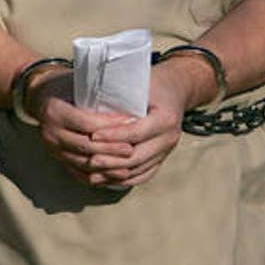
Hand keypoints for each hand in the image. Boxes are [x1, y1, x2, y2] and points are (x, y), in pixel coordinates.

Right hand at [26, 71, 135, 183]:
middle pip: (87, 147)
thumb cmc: (66, 86)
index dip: (111, 126)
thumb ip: (97, 94)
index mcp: (55, 112)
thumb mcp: (78, 84)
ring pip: (84, 164)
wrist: (41, 97)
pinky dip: (100, 176)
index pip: (88, 123)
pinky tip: (116, 174)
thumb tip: (129, 104)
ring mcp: (53, 149)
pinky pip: (80, 173)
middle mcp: (50, 133)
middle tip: (134, 147)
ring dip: (108, 166)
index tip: (132, 123)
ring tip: (129, 163)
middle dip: (112, 149)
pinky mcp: (58, 160)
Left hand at [83, 58, 200, 186]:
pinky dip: (123, 180)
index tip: (92, 136)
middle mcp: (170, 137)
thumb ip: (122, 96)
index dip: (113, 136)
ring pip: (139, 171)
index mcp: (166, 118)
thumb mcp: (140, 83)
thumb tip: (92, 107)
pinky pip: (143, 176)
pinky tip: (106, 179)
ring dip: (114, 174)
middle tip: (89, 159)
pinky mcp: (162, 159)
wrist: (176, 89)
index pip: (136, 132)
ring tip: (92, 173)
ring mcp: (167, 151)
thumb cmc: (153, 83)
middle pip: (137, 157)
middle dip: (111, 160)